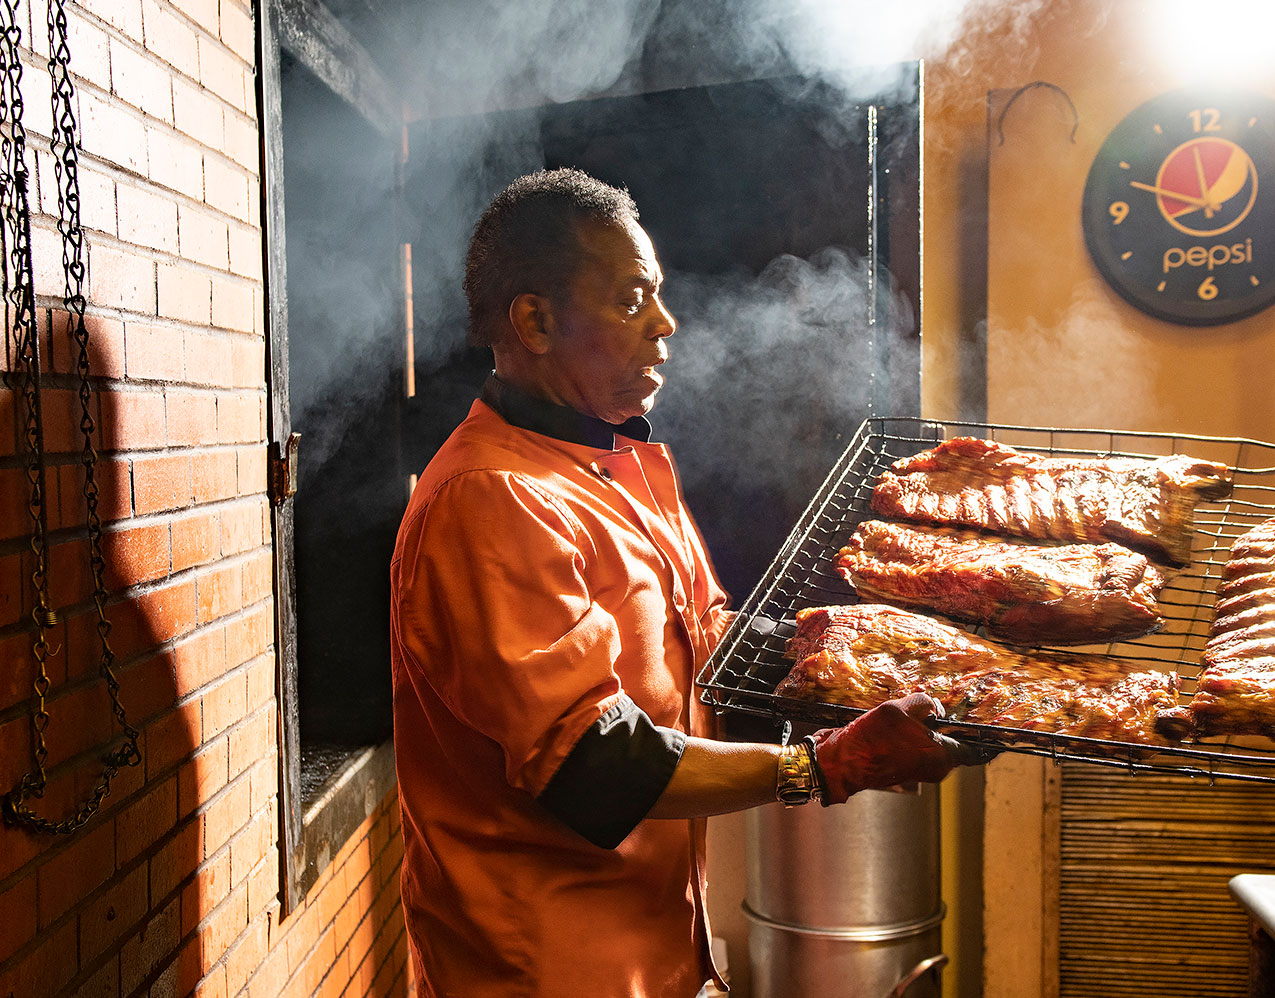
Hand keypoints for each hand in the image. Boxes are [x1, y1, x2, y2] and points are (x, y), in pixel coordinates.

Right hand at [808, 693, 982, 804]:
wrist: (838, 763)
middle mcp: (934, 766)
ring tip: (918, 705)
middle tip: (952, 701)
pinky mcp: (903, 763)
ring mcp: (918, 767)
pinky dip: (916, 731)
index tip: (1001, 731)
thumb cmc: (868, 742)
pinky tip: (903, 716)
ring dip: (929, 724)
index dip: (988, 739)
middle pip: (954, 740)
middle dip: (952, 722)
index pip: (976, 749)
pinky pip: (918, 744)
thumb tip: (933, 707)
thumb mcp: (896, 712)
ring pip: (934, 741)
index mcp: (940, 757)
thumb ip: (921, 705)